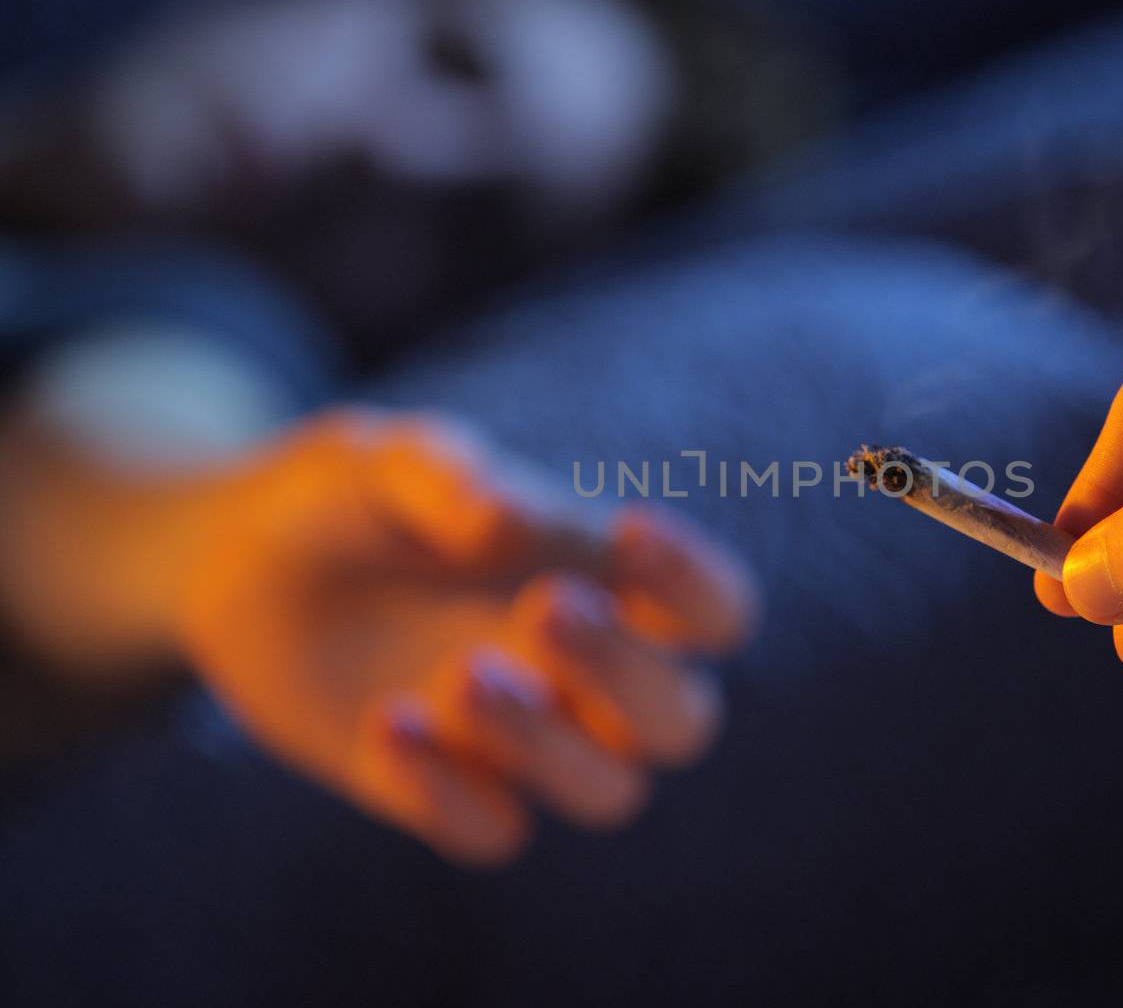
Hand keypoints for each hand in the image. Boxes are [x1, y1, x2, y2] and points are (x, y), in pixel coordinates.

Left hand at [179, 410, 756, 863]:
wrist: (237, 563)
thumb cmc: (347, 498)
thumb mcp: (384, 461)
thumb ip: (447, 474)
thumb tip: (507, 521)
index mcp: (605, 582)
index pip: (715, 612)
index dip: (699, 588)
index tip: (632, 529)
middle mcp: (583, 674)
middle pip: (681, 721)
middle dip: (628, 675)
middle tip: (545, 608)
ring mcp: (519, 742)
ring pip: (607, 793)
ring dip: (551, 745)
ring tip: (466, 675)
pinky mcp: (440, 789)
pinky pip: (491, 832)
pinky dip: (450, 792)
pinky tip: (387, 723)